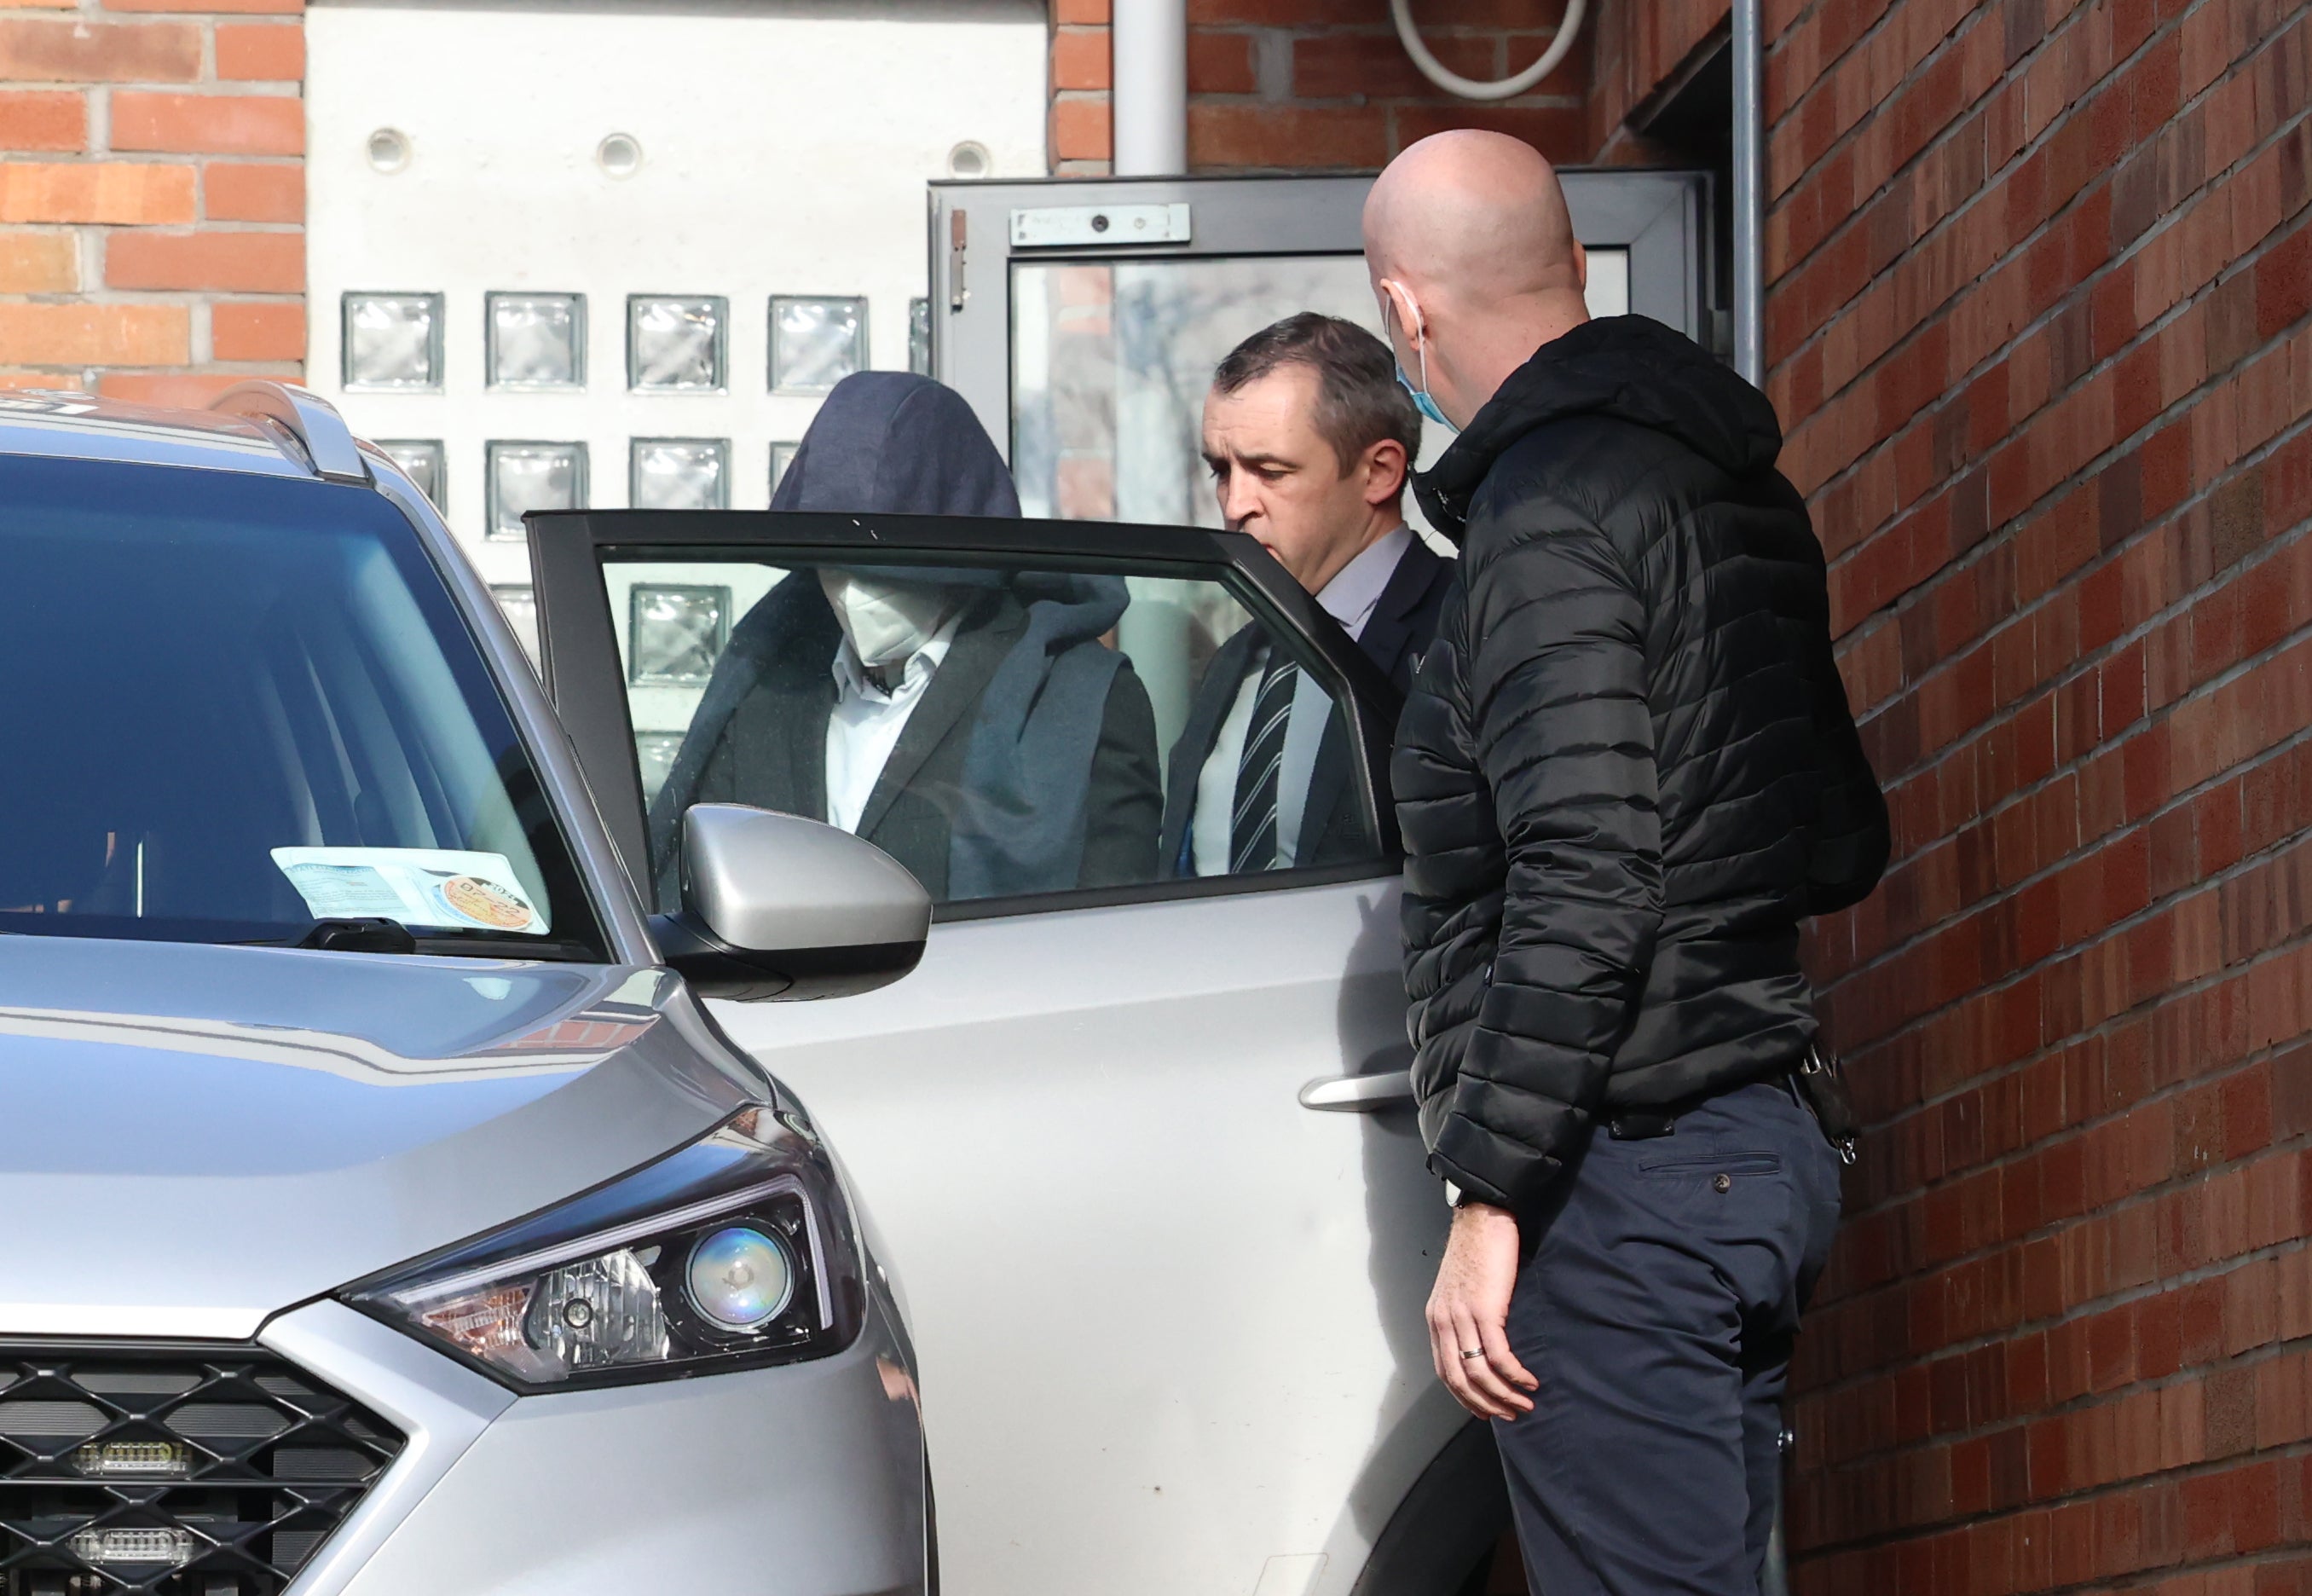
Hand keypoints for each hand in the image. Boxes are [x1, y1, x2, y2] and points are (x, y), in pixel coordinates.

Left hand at [1427, 1200, 1537, 1418]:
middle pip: (1459, 1380)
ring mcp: (1462, 1316)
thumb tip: (1483, 1343)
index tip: (1485, 1411)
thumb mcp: (1461, 1287)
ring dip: (1504, 1395)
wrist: (1483, 1217)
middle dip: (1485, 1404)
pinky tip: (1530, 1381)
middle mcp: (1444, 1320)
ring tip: (1525, 1404)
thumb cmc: (1477, 1249)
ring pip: (1478, 1373)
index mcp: (1436, 1317)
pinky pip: (1499, 1355)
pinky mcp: (1486, 1309)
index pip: (1444, 1371)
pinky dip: (1515, 1375)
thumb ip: (1465, 1316)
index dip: (1464, 1397)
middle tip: (1510, 1415)